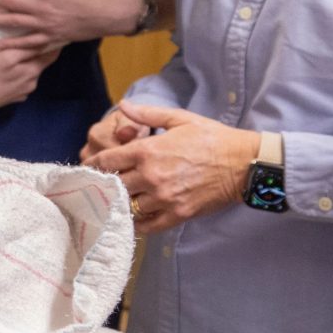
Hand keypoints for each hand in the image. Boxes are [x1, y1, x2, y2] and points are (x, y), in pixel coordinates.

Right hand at [0, 43, 59, 114]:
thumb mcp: (8, 57)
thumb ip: (28, 50)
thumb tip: (46, 43)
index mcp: (33, 72)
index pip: (51, 56)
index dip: (53, 45)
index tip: (53, 35)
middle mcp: (32, 84)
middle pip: (40, 65)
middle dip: (38, 54)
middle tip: (32, 41)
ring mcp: (23, 93)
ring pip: (30, 75)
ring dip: (27, 66)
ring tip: (18, 57)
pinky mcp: (13, 99)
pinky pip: (21, 84)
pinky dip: (19, 76)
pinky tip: (9, 73)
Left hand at [89, 100, 255, 233]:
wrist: (243, 163)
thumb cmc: (212, 138)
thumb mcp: (179, 119)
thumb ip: (148, 114)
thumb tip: (123, 106)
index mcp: (148, 150)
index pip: (107, 161)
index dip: (94, 165)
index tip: (89, 168)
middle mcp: (152, 176)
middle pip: (113, 186)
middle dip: (104, 186)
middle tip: (97, 187)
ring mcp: (164, 198)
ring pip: (128, 207)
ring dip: (120, 205)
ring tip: (114, 203)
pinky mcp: (178, 214)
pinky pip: (148, 226)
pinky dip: (137, 224)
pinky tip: (132, 220)